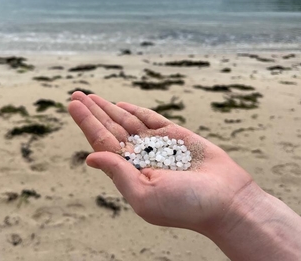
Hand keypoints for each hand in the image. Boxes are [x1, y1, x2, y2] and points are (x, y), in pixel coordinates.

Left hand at [68, 91, 257, 233]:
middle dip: (92, 112)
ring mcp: (157, 145)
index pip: (101, 142)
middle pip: (110, 129)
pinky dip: (135, 111)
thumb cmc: (186, 205)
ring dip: (108, 108)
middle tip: (75, 95)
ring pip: (126, 122)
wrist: (227, 201)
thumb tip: (90, 157)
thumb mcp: (144, 194)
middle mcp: (139, 157)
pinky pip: (150, 120)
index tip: (72, 105)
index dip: (86, 123)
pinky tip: (120, 105)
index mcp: (129, 172)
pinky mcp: (175, 135)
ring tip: (90, 97)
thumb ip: (118, 173)